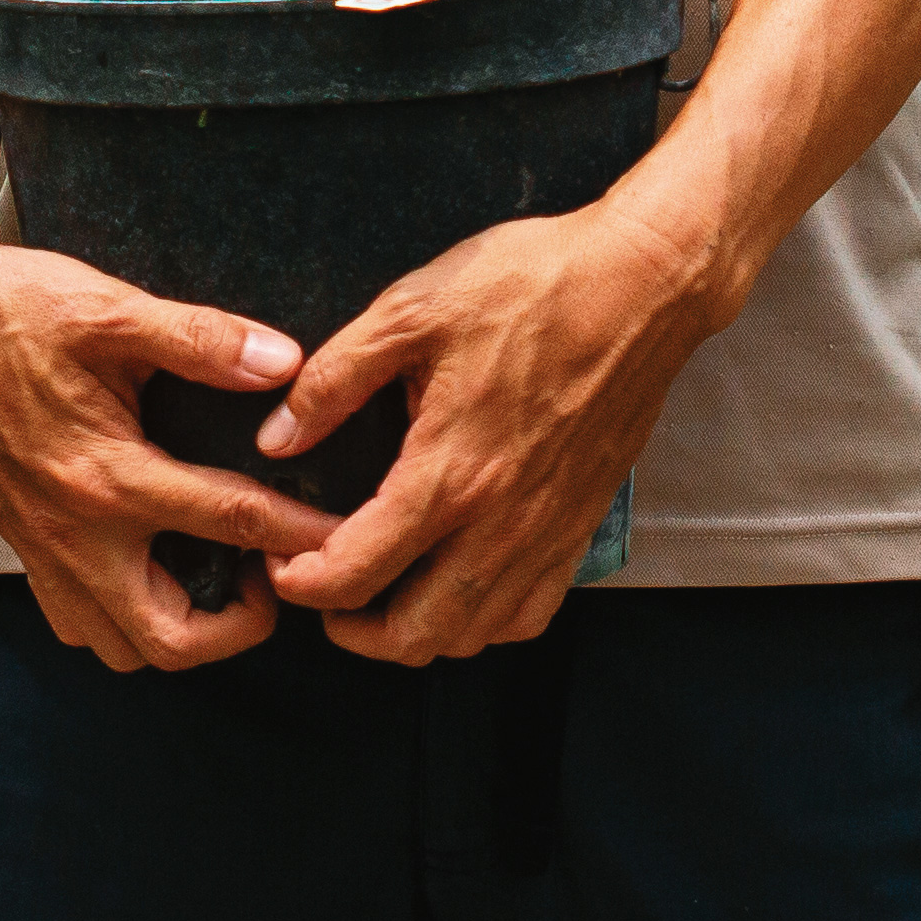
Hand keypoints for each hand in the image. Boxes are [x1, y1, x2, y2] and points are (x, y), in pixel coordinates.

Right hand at [0, 219, 327, 671]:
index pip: (229, 523)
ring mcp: (44, 549)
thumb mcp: (111, 309)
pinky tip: (155, 568)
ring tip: (222, 576)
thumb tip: (286, 361)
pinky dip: (124, 621)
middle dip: (240, 626)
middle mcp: (74, 533)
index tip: (348, 538)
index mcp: (107, 477)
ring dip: (180, 631)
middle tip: (277, 576)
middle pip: (172, 639)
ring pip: (121, 646)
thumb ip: (202, 339)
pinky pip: (79, 624)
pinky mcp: (23, 546)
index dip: (300, 535)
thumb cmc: (16, 306)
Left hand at [259, 201, 727, 662]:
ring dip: (417, 633)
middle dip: (352, 631)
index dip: (301, 583)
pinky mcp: (581, 526)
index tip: (278, 563)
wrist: (643, 285)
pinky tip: (460, 586)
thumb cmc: (533, 284)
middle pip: (415, 634)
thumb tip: (277, 434)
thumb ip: (336, 378)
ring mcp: (547, 533)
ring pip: (474, 635)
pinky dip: (486, 623)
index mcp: (449, 472)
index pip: (356, 571)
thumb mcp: (413, 309)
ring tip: (382, 594)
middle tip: (322, 594)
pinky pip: (529, 614)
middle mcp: (500, 523)